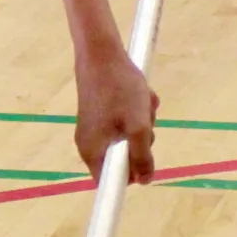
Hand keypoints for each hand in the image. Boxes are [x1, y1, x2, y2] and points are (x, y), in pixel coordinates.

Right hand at [73, 45, 159, 182]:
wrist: (101, 54)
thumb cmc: (119, 91)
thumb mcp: (138, 127)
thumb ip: (142, 157)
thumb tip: (145, 181)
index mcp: (93, 152)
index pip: (111, 182)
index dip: (132, 175)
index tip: (145, 157)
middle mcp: (91, 144)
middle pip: (123, 158)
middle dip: (141, 142)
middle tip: (145, 121)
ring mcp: (95, 127)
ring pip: (127, 137)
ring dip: (142, 123)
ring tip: (143, 103)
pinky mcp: (100, 113)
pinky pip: (124, 122)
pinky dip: (136, 111)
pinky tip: (140, 95)